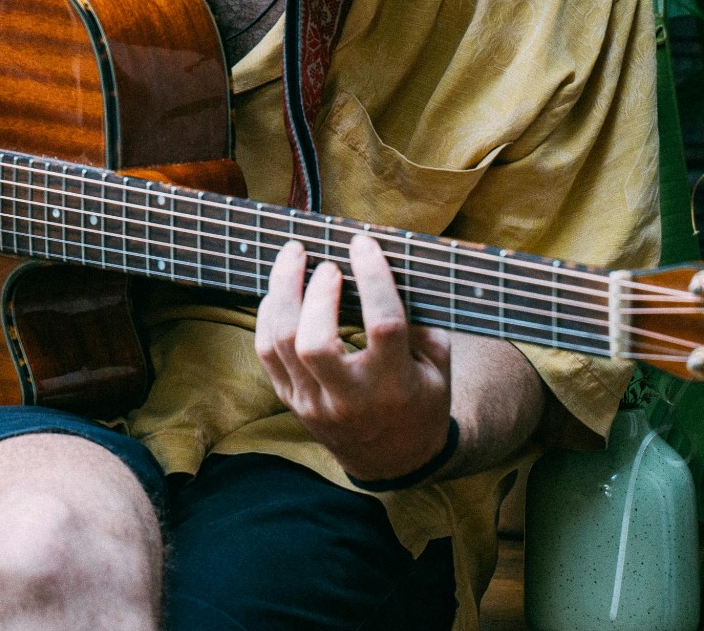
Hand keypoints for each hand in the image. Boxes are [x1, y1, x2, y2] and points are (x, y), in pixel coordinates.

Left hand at [255, 234, 452, 483]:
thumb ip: (420, 321)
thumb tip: (386, 267)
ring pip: (280, 343)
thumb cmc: (421, 399)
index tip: (364, 244)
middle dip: (315, 293)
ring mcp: (313, 402)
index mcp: (395, 386)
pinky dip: (268, 313)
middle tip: (325, 262)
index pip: (383, 326)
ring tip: (293, 256)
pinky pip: (265, 351)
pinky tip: (280, 289)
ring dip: (283, 291)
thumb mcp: (438, 366)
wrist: (392, 460)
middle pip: (313, 342)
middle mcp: (349, 398)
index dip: (373, 278)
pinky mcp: (290, 400)